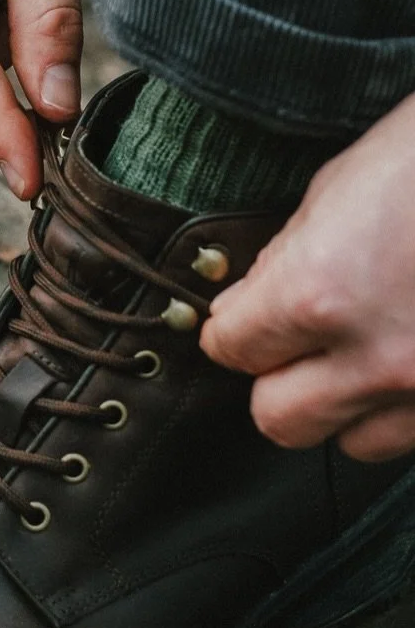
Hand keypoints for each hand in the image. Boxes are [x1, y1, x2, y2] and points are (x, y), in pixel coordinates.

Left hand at [201, 93, 414, 460]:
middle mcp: (377, 357)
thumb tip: (251, 300)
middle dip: (277, 381)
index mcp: (320, 292)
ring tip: (369, 351)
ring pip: (356, 444)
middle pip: (279, 420)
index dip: (230, 331)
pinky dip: (410, 405)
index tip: (239, 322)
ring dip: (349, 405)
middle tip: (293, 347)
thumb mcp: (342, 183)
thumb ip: (289, 255)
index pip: (232, 349)